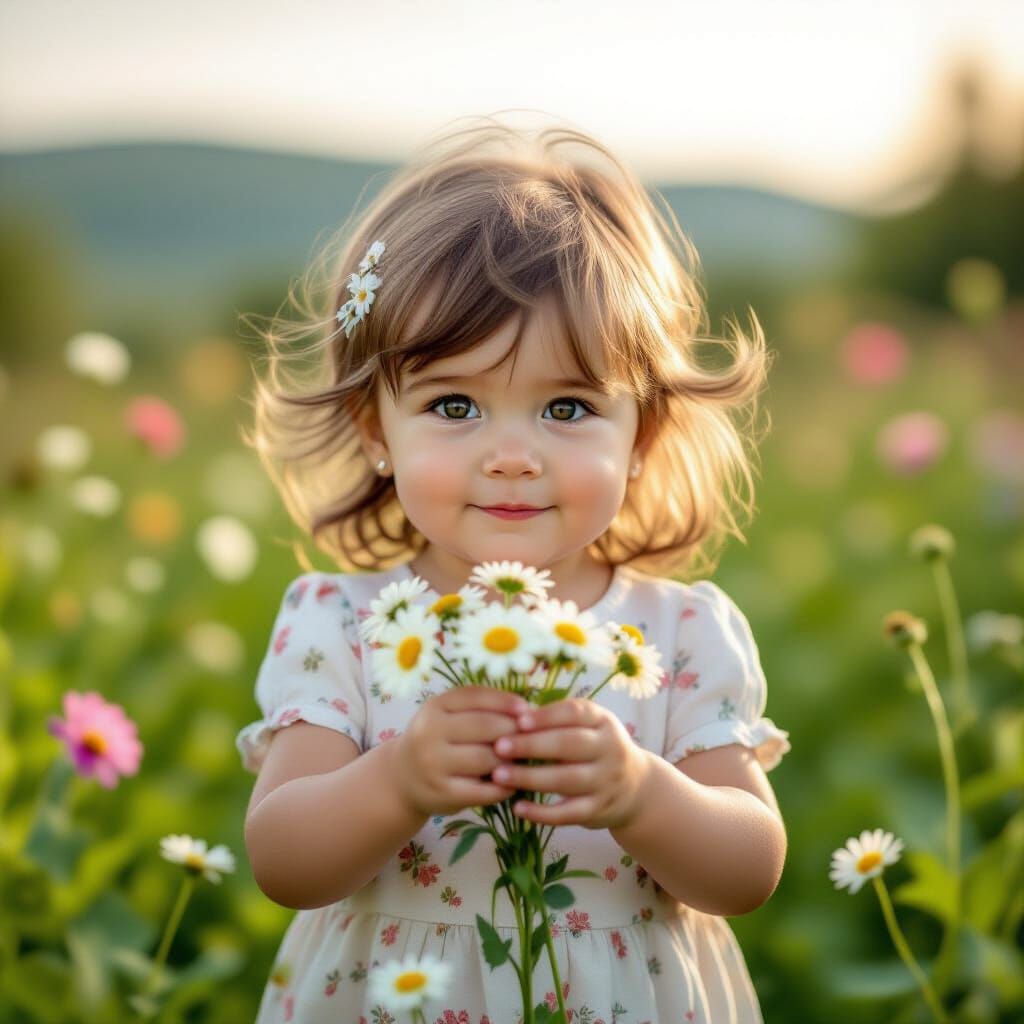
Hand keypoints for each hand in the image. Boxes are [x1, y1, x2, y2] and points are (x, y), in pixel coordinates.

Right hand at [394, 686, 528, 817]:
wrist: (402, 778)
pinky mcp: (442, 794)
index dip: (506, 701)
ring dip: (510, 759)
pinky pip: (483, 790)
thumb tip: (528, 710)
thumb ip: (481, 708)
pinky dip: (503, 787)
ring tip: (522, 759)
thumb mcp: (448, 715)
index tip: (528, 709)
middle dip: (513, 731)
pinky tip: (511, 783)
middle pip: (484, 727)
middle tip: (531, 737)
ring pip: (486, 758)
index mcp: (434, 706)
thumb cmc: (438, 740)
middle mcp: (429, 733)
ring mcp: (433, 765)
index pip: (476, 697)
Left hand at [490, 698, 651, 829]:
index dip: (547, 716)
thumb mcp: (590, 726)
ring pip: (567, 780)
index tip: (518, 720)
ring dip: (530, 778)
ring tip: (499, 775)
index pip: (576, 713)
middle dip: (532, 745)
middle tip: (499, 746)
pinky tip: (518, 808)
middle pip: (569, 745)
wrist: (637, 787)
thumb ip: (559, 720)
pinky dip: (542, 813)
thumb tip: (513, 715)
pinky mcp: (599, 810)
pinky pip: (568, 813)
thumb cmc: (598, 748)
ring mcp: (606, 782)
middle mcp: (609, 749)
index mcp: (603, 721)